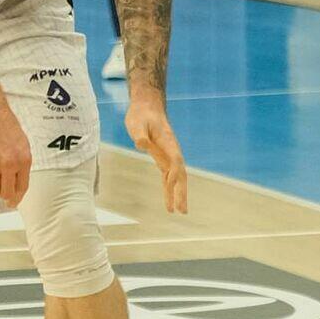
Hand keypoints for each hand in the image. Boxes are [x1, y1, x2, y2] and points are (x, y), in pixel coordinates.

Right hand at [0, 101, 30, 206]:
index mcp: (24, 160)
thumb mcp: (23, 145)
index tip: (11, 203)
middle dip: (3, 196)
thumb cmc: (6, 127)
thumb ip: (21, 164)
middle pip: (6, 194)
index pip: (22, 188)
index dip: (16, 199)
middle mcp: (10, 164)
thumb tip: (16, 184)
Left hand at [126, 92, 187, 212]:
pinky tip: (169, 200)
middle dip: (181, 193)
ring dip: (177, 194)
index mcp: (168, 144)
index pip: (174, 162)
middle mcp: (172, 151)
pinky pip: (168, 176)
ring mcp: (169, 155)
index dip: (173, 174)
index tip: (171, 184)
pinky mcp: (163, 157)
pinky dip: (170, 188)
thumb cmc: (141, 115)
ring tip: (178, 211)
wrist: (147, 106)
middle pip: (181, 175)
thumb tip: (141, 144)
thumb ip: (140, 135)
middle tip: (182, 211)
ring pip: (177, 178)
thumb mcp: (137, 124)